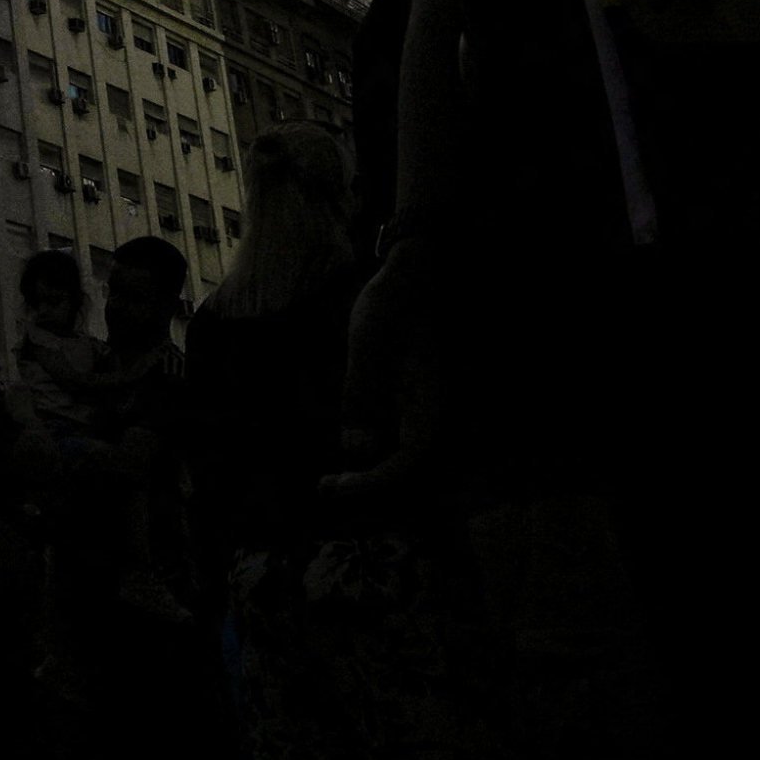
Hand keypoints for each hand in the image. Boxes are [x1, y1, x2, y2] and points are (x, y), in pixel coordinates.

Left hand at [319, 237, 447, 508]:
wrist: (412, 272)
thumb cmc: (393, 300)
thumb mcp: (368, 338)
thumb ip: (362, 391)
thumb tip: (355, 449)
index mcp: (431, 402)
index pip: (408, 465)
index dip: (372, 484)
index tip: (334, 485)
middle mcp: (433, 412)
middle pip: (408, 470)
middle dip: (370, 487)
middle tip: (326, 487)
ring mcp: (425, 408)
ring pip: (403, 457)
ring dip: (371, 474)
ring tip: (333, 480)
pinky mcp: (413, 401)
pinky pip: (398, 438)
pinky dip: (373, 451)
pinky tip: (348, 449)